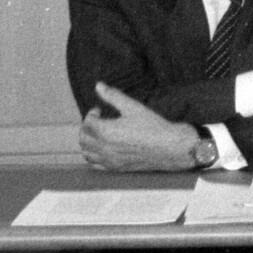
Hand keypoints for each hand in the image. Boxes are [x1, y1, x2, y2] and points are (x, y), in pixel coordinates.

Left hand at [79, 83, 203, 172]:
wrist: (170, 147)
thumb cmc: (153, 126)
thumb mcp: (133, 107)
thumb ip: (113, 96)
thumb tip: (98, 85)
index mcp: (105, 131)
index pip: (87, 122)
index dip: (92, 113)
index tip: (100, 110)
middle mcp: (103, 148)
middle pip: (83, 138)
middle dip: (87, 127)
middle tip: (98, 121)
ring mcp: (108, 160)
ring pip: (86, 152)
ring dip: (88, 142)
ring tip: (99, 134)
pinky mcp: (115, 168)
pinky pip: (94, 164)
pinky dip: (93, 156)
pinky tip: (104, 148)